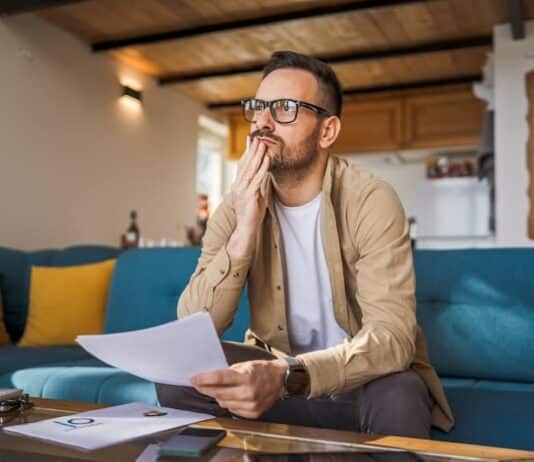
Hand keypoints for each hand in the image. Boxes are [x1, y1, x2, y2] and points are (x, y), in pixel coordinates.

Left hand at [190, 359, 286, 418]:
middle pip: (219, 393)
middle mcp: (248, 392)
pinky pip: (233, 410)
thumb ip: (230, 372)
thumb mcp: (246, 365)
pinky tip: (228, 397)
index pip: (219, 378)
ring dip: (216, 396)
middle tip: (197, 384)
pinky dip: (228, 403)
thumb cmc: (263, 370)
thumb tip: (212, 378)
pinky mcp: (253, 413)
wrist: (282, 380)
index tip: (193, 378)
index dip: (204, 379)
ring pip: (224, 403)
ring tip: (213, 390)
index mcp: (246, 377)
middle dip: (205, 388)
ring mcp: (251, 405)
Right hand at [227, 137, 269, 258]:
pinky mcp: (249, 195)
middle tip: (257, 138)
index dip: (247, 153)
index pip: (242, 165)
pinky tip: (267, 159)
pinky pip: (257, 179)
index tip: (252, 142)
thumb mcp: (254, 196)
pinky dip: (262, 168)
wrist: (246, 228)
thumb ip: (256, 185)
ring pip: (251, 169)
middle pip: (245, 164)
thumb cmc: (251, 214)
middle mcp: (238, 185)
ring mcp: (242, 190)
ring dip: (257, 156)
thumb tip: (262, 175)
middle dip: (252, 150)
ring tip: (263, 144)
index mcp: (238, 185)